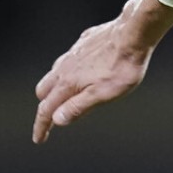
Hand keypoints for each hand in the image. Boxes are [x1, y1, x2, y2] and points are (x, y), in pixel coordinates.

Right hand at [32, 0, 172, 142]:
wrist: (134, 34)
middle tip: (53, 118)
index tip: (39, 139)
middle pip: (44, 91)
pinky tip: (82, 71)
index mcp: (68, 83)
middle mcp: (65, 67)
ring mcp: (74, 53)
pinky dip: (69, 70)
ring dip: (55, 87)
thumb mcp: (103, 94)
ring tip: (66, 96)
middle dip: (45, 106)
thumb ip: (78, 107)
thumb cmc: (122, 67)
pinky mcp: (84, 42)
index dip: (42, 126)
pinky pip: (70, 58)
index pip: (47, 109)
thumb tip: (57, 120)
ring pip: (55, 73)